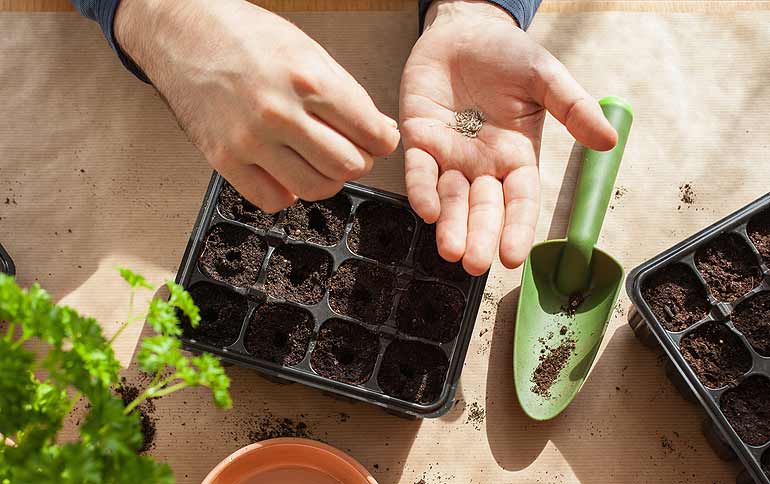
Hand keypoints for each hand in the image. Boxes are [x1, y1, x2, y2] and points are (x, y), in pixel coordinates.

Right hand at [115, 0, 399, 211]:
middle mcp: (279, 113)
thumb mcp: (309, 52)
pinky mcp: (224, 159)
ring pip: (315, 188)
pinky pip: (273, 200)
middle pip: (347, 166)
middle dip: (357, 161)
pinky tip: (286, 171)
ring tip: (319, 162)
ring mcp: (249, 140)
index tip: (377, 141)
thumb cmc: (247, 37)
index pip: (371, 133)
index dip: (382, 142)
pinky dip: (288, 193)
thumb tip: (381, 132)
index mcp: (308, 80)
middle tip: (349, 151)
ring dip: (327, 180)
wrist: (184, 32)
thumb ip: (349, 95)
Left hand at [399, 0, 616, 274]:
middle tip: (475, 265)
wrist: (464, 30)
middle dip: (479, 236)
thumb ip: (573, 107)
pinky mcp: (419, 139)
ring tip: (450, 252)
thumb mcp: (545, 78)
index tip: (514, 257)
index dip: (517, 228)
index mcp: (517, 157)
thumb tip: (608, 140)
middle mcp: (482, 164)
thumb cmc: (508, 54)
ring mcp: (449, 155)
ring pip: (450, 198)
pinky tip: (426, 210)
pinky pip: (419, 170)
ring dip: (449, 225)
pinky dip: (421, 189)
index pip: (519, 201)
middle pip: (483, 208)